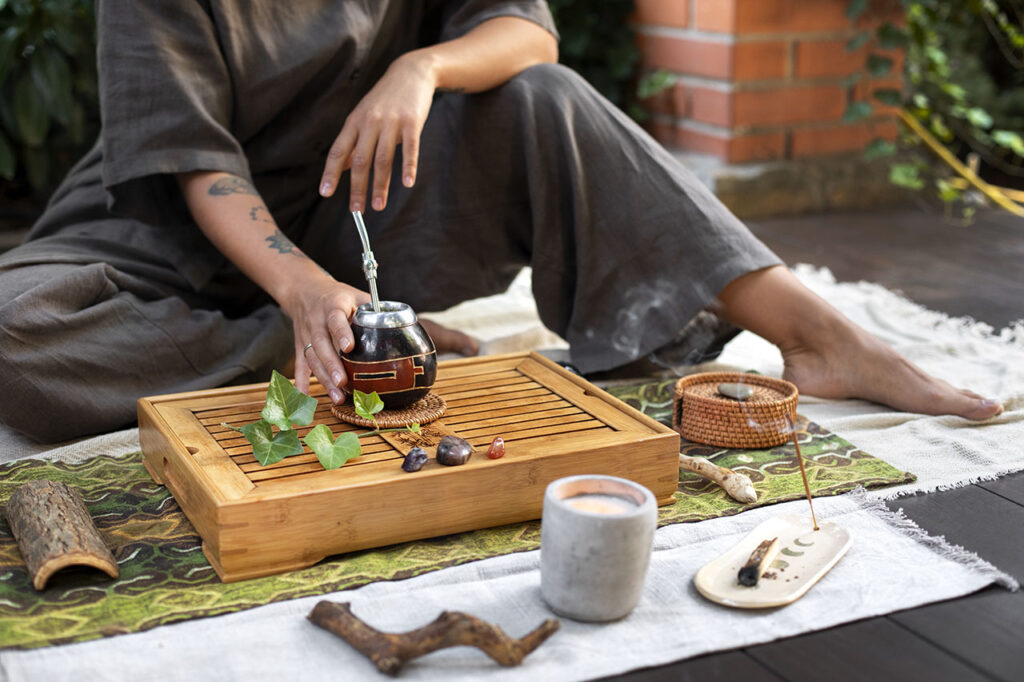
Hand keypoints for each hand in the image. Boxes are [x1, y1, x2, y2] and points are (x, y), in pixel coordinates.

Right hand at [285, 274, 371, 401]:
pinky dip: (301, 383)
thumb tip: (401, 327)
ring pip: (312, 358)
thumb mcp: (356, 295)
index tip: (349, 348)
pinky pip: (300, 365)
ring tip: (338, 396)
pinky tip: (306, 398)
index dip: (341, 333)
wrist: (305, 290)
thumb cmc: (338, 296)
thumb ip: (374, 310)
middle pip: (321, 344)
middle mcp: (316, 321)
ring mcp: (306, 335)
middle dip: (331, 365)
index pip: (335, 319)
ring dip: (323, 378)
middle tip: (343, 382)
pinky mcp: (300, 345)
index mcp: (333, 305)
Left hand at [319, 52, 437, 211]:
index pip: (339, 151)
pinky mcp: (412, 122)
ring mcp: (391, 122)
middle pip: (361, 161)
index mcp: (354, 122)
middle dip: (357, 188)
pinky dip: (408, 167)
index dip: (331, 173)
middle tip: (356, 212)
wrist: (410, 73)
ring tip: (378, 206)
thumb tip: (343, 167)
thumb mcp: (364, 116)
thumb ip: (354, 141)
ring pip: (383, 159)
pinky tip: (408, 183)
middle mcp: (369, 122)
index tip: (326, 193)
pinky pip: (410, 149)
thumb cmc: (385, 99)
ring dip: (380, 186)